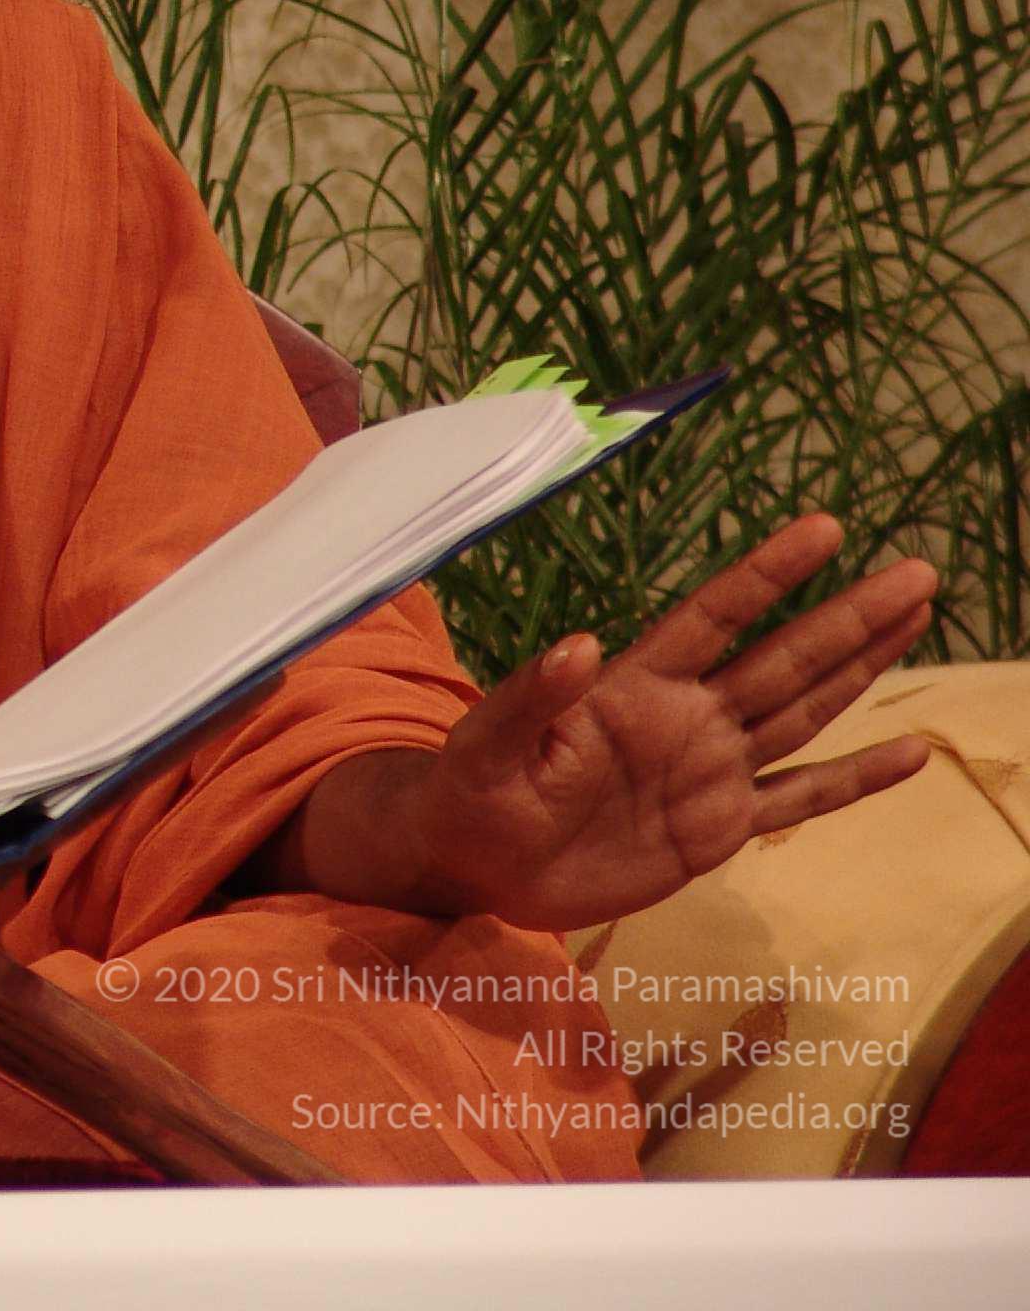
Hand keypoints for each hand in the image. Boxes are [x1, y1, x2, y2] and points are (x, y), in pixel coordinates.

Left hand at [395, 513, 936, 930]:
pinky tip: (908, 754)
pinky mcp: (717, 831)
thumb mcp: (485, 742)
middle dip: (849, 616)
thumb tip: (580, 644)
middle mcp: (686, 717)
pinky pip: (799, 799)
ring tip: (916, 621)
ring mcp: (709, 771)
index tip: (826, 527)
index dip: (767, 574)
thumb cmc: (473, 789)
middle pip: (783, 657)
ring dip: (861, 669)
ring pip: (803, 711)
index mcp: (633, 687)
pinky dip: (853, 780)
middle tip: (919, 572)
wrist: (477, 864)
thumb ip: (531, 695)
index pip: (713, 616)